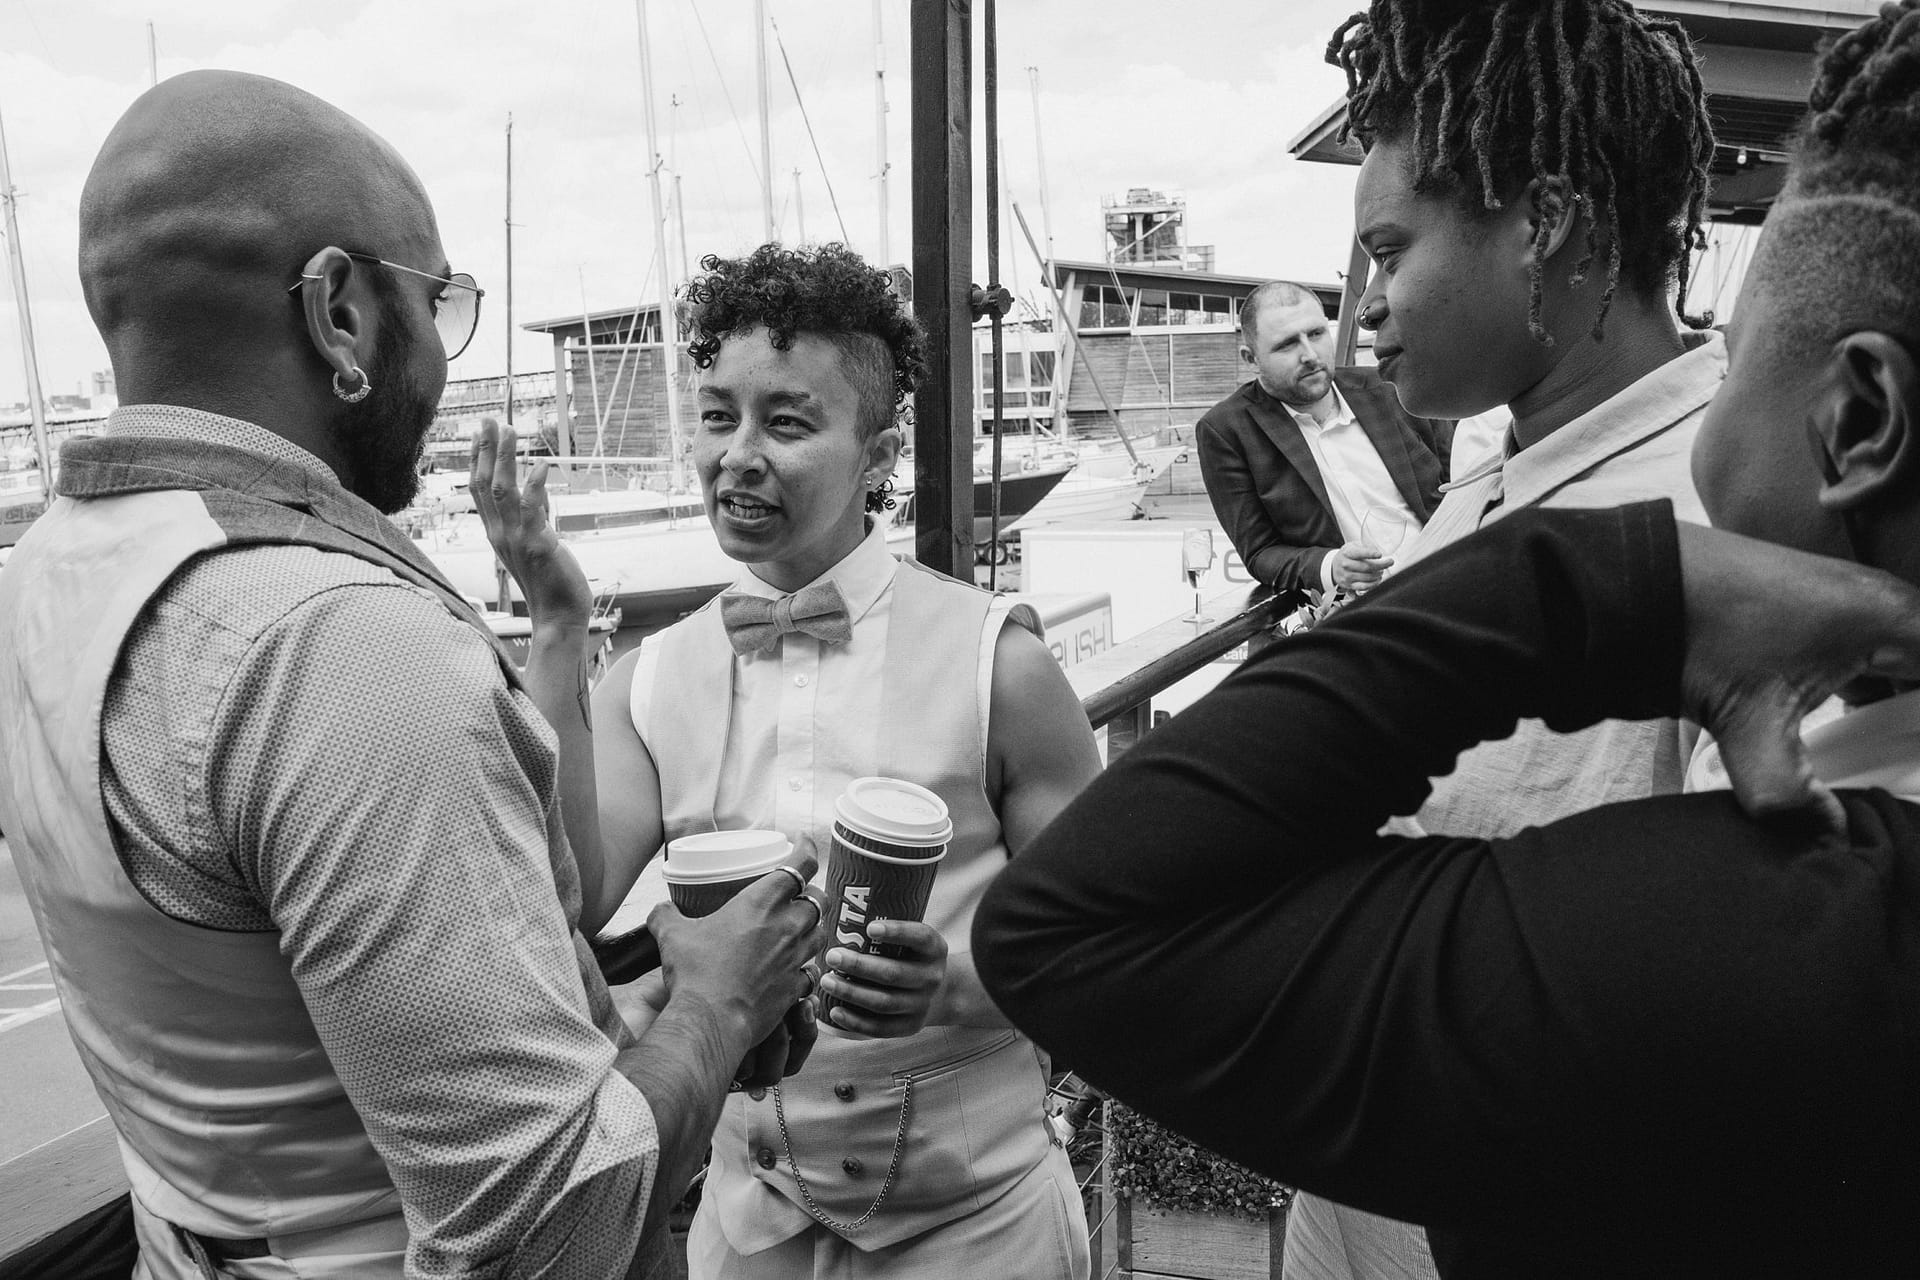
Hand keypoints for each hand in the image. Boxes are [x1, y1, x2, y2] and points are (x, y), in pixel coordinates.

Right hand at [470, 420, 593, 627]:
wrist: (558, 616)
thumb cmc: (550, 582)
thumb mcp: (536, 544)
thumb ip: (533, 518)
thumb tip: (537, 492)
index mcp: (496, 533)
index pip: (479, 490)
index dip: (478, 460)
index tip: (480, 434)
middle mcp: (500, 534)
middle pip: (485, 484)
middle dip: (486, 449)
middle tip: (489, 419)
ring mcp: (516, 540)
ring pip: (503, 491)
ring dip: (505, 459)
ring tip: (510, 430)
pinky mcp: (538, 546)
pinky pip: (532, 511)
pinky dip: (535, 487)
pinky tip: (541, 467)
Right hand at [647, 855, 826, 1083]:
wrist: (711, 1020)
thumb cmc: (695, 973)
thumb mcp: (672, 935)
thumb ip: (666, 916)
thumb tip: (660, 911)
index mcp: (762, 902)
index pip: (800, 865)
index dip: (807, 850)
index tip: (804, 843)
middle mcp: (787, 926)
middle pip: (818, 899)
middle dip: (813, 893)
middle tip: (801, 894)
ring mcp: (795, 957)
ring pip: (820, 933)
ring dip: (813, 928)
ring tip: (801, 929)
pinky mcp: (796, 987)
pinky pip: (811, 972)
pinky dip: (806, 967)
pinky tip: (796, 969)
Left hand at [820, 920, 947, 1038]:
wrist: (943, 993)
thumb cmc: (913, 957)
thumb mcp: (916, 940)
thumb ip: (891, 929)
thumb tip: (841, 908)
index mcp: (934, 949)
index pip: (920, 937)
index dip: (896, 932)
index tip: (869, 926)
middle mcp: (932, 977)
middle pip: (893, 974)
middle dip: (859, 965)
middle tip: (832, 956)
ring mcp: (921, 1005)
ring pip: (883, 1002)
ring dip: (851, 992)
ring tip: (827, 981)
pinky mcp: (909, 1026)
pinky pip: (881, 1028)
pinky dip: (856, 1021)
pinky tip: (835, 1010)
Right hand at [1329, 541, 1390, 593]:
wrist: (1333, 566)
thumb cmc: (1347, 555)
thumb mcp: (1353, 546)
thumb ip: (1366, 546)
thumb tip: (1381, 549)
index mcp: (1347, 552)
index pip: (1359, 553)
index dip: (1370, 554)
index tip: (1379, 554)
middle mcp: (1346, 564)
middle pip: (1367, 567)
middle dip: (1382, 565)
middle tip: (1389, 562)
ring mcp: (1347, 576)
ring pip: (1367, 577)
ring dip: (1378, 574)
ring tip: (1382, 571)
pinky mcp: (1349, 585)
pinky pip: (1364, 587)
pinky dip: (1373, 584)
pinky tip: (1377, 580)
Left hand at [1676, 522, 1919, 835]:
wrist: (1639, 581)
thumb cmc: (1703, 637)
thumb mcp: (1750, 729)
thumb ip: (1791, 795)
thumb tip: (1830, 839)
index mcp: (1896, 619)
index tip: (1908, 761)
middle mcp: (1886, 601)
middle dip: (1913, 723)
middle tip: (1900, 765)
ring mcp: (1853, 600)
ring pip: (1905, 664)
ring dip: (1901, 707)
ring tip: (1890, 756)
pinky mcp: (1821, 609)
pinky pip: (1874, 655)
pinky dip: (1875, 691)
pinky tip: (1854, 730)